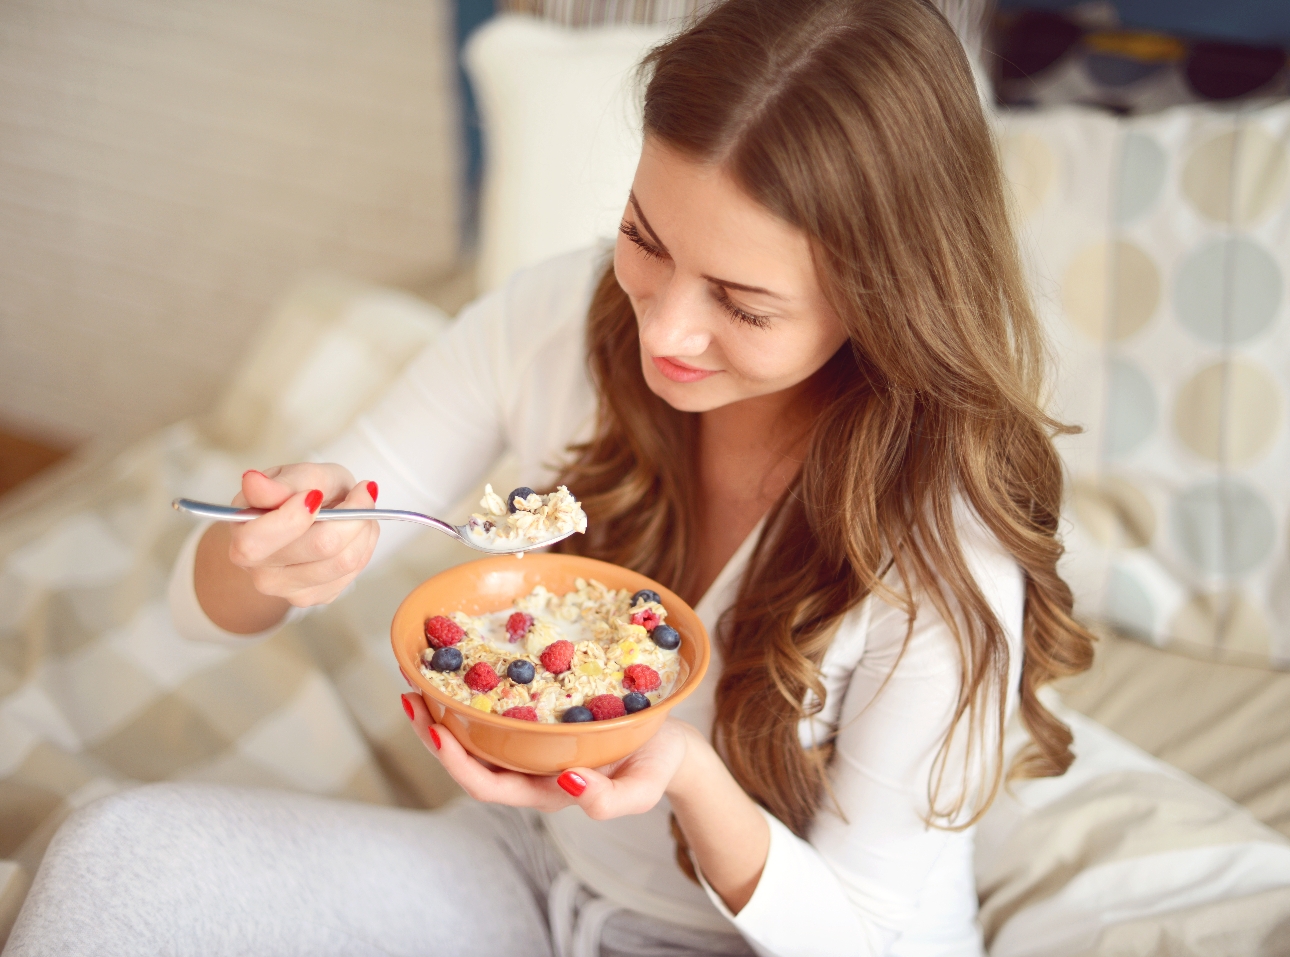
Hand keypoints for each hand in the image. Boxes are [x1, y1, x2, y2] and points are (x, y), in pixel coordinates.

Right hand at [224, 464, 380, 607]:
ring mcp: (290, 589)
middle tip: (358, 493)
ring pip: (344, 561)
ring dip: (363, 529)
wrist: (311, 518)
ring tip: (359, 510)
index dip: (293, 517)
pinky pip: (354, 570)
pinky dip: (364, 544)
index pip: (258, 542)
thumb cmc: (301, 493)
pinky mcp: (318, 596)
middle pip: (319, 547)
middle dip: (350, 515)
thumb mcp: (295, 475)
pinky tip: (355, 531)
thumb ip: (279, 484)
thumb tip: (253, 482)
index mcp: (243, 537)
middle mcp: (260, 571)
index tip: (315, 494)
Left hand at [401, 692, 691, 817]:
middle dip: (435, 730)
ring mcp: (535, 744)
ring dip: (448, 709)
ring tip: (424, 677)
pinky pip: (501, 708)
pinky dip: (479, 690)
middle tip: (410, 693)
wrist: (673, 747)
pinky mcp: (544, 718)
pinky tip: (469, 661)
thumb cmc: (656, 768)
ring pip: (479, 732)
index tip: (435, 730)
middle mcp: (531, 768)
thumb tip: (568, 782)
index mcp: (545, 790)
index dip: (454, 761)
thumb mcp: (642, 790)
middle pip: (469, 758)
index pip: (486, 784)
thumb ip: (609, 801)